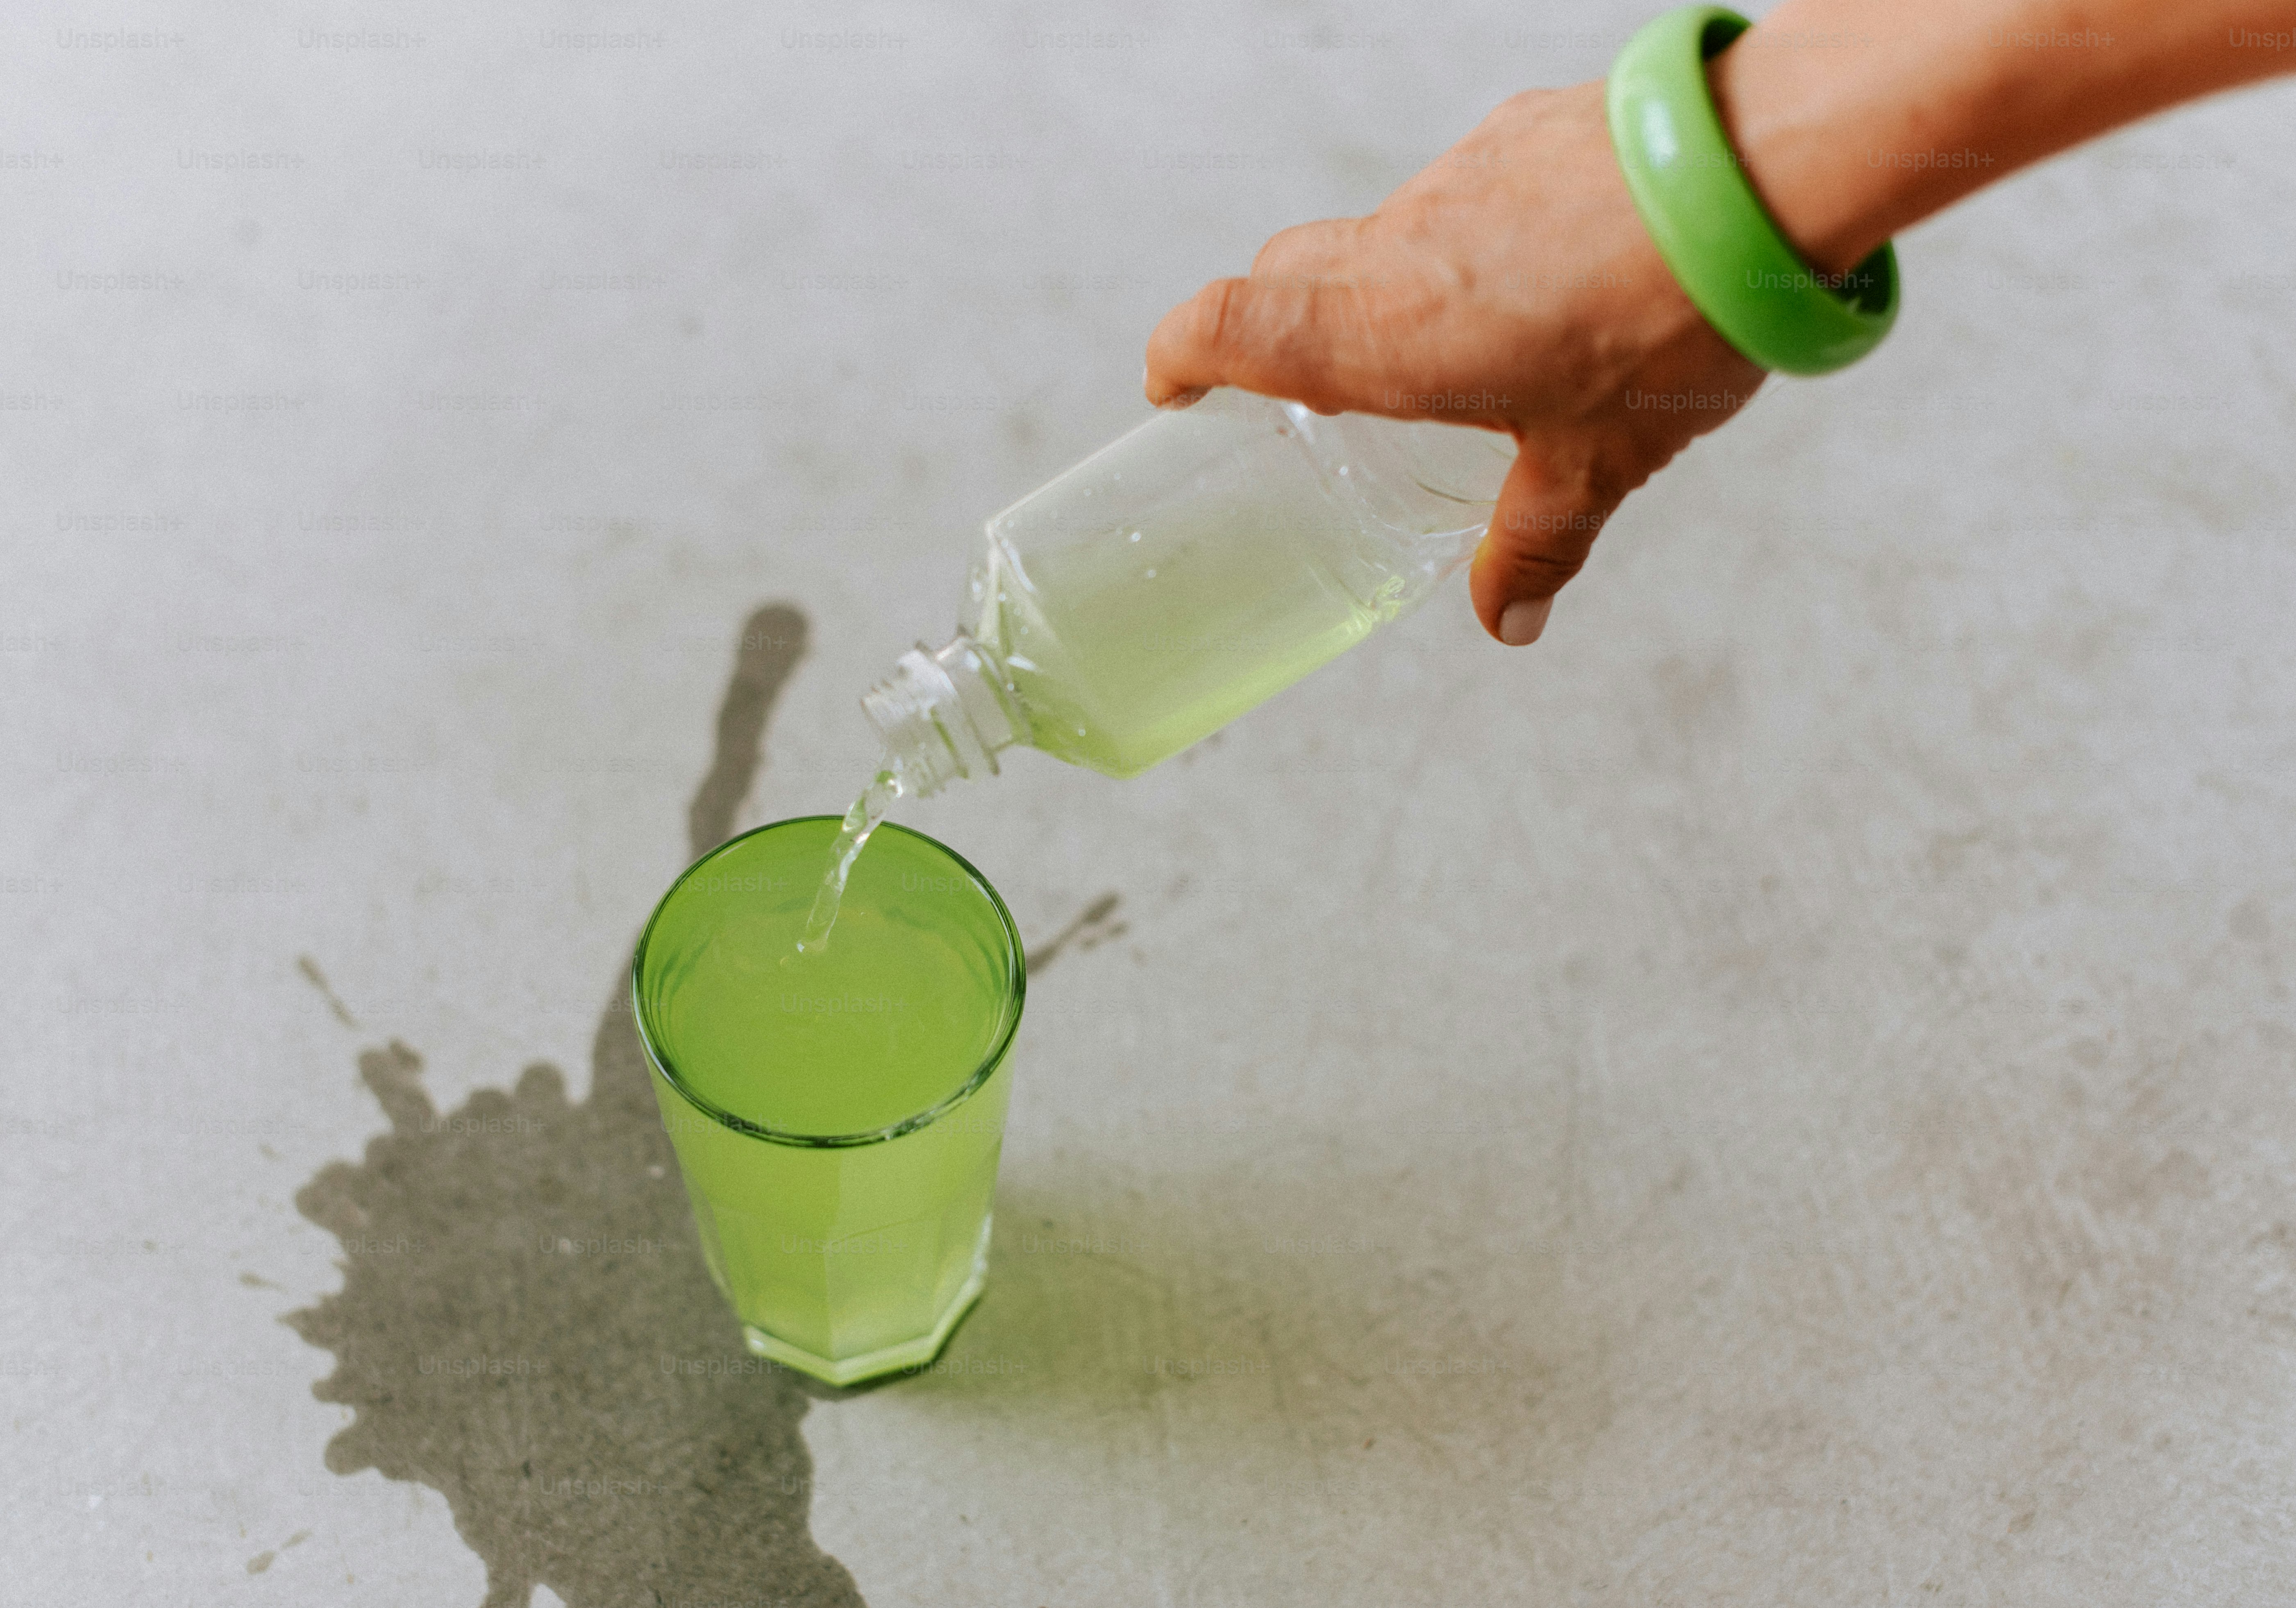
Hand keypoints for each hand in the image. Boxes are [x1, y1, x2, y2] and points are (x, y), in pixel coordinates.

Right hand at [1144, 81, 1763, 645]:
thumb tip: (1507, 618)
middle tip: (1309, 391)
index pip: (1228, 322)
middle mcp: (1400, 245)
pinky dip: (1473, 241)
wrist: (1760, 177)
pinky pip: (1465, 193)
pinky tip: (1549, 276)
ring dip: (1394, 287)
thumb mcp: (1597, 463)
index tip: (1173, 386)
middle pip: (1287, 272)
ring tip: (1466, 345)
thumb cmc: (1666, 324)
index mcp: (1385, 333)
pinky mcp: (1520, 133)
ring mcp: (1458, 177)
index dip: (1180, 352)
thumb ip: (1538, 543)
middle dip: (1277, 329)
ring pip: (1383, 233)